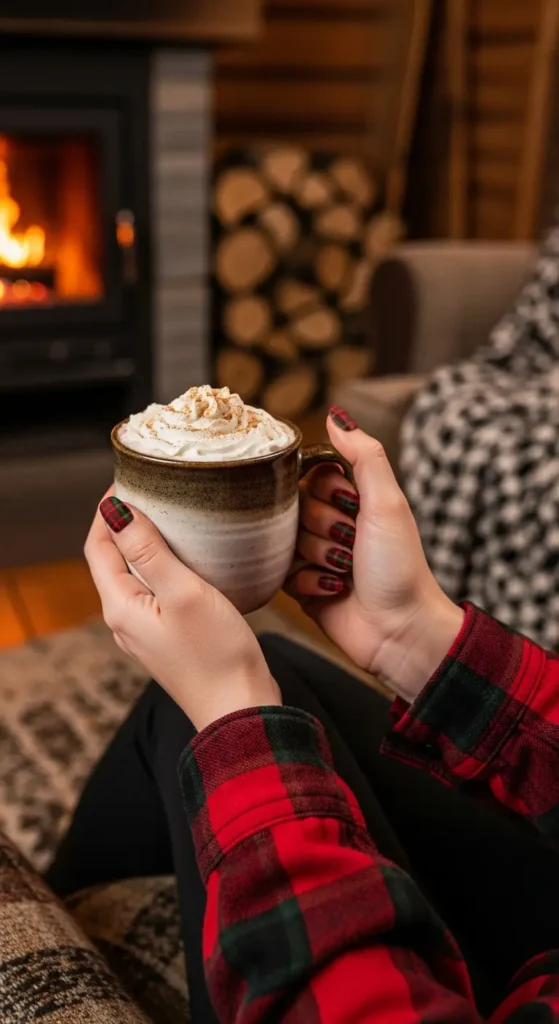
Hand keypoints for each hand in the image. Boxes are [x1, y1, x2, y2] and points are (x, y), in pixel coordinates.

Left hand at [85, 495, 280, 730]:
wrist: (241, 711)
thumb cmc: (216, 655)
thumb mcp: (184, 593)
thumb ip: (149, 551)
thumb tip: (116, 510)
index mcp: (121, 606)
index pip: (97, 545)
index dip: (106, 510)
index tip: (128, 479)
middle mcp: (125, 620)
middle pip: (112, 559)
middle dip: (125, 522)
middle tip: (152, 489)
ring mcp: (146, 631)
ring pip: (135, 576)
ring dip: (146, 543)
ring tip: (172, 514)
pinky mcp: (169, 638)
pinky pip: (156, 592)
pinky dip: (165, 566)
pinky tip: (191, 557)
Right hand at [287, 408, 463, 702]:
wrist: (400, 630)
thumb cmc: (400, 567)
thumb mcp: (388, 503)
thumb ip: (364, 454)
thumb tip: (335, 415)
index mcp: (353, 500)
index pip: (309, 475)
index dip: (324, 492)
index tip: (350, 507)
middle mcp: (331, 524)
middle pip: (294, 507)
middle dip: (323, 528)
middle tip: (351, 546)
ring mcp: (315, 555)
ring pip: (285, 540)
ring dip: (318, 557)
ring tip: (345, 572)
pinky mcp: (301, 587)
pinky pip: (282, 573)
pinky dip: (309, 583)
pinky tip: (334, 591)